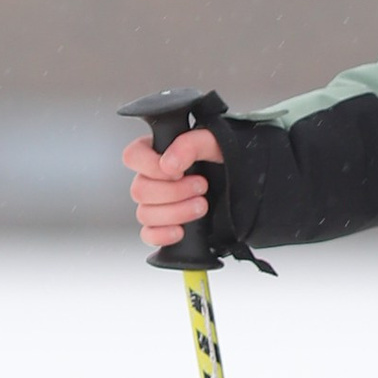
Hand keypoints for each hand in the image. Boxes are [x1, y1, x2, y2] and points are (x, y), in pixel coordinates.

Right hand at [122, 125, 221, 249]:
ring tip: (201, 205)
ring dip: (175, 212)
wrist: (245, 183)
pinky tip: (181, 230)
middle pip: (139, 190)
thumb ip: (191, 144)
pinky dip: (163, 235)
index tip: (177, 171)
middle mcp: (153, 178)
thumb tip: (168, 164)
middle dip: (173, 192)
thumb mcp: (214, 142)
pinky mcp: (165, 225)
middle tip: (201, 186)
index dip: (150, 166)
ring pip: (145, 214)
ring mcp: (157, 204)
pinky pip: (149, 235)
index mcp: (158, 152)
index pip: (133, 157)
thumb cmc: (227, 158)